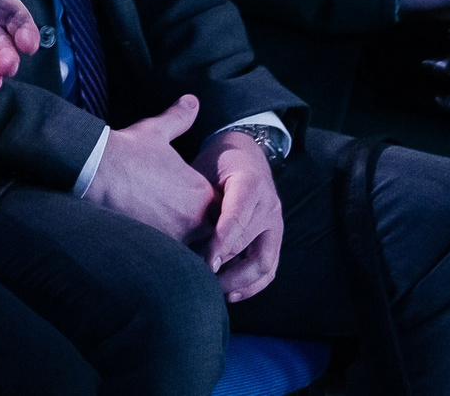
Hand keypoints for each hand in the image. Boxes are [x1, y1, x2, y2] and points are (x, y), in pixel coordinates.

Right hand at [84, 94, 215, 243]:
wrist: (95, 168)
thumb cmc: (126, 149)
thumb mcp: (156, 130)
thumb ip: (179, 118)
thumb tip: (192, 100)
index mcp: (200, 192)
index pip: (218, 210)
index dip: (206, 209)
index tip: (188, 202)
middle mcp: (194, 218)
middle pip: (207, 234)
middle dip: (198, 231)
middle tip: (176, 221)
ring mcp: (175, 236)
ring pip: (189, 249)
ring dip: (180, 243)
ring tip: (160, 231)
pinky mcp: (154, 247)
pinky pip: (167, 257)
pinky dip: (161, 252)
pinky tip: (146, 241)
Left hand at [191, 129, 283, 301]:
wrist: (244, 154)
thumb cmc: (214, 163)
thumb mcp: (202, 168)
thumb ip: (194, 194)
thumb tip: (174, 226)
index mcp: (250, 183)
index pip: (237, 217)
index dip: (221, 242)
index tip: (206, 261)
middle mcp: (269, 205)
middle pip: (251, 246)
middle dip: (227, 268)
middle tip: (201, 280)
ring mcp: (276, 224)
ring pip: (264, 263)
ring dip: (240, 282)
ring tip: (214, 291)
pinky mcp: (275, 238)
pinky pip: (270, 268)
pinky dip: (252, 285)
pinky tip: (231, 294)